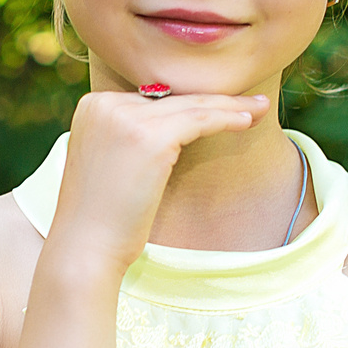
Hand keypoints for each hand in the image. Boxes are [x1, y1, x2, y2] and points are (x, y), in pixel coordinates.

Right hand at [46, 89, 267, 278]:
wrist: (85, 248)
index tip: (220, 105)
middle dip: (215, 99)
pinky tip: (248, 121)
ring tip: (262, 108)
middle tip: (253, 100)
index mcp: (92, 106)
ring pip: (191, 105)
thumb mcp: (107, 162)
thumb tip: (174, 127)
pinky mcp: (150, 137)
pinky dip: (227, 118)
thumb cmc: (101, 219)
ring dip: (231, 106)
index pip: (152, 99)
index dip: (189, 102)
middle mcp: (105, 104)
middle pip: (173, 98)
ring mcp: (126, 118)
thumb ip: (129, 136)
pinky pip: (200, 120)